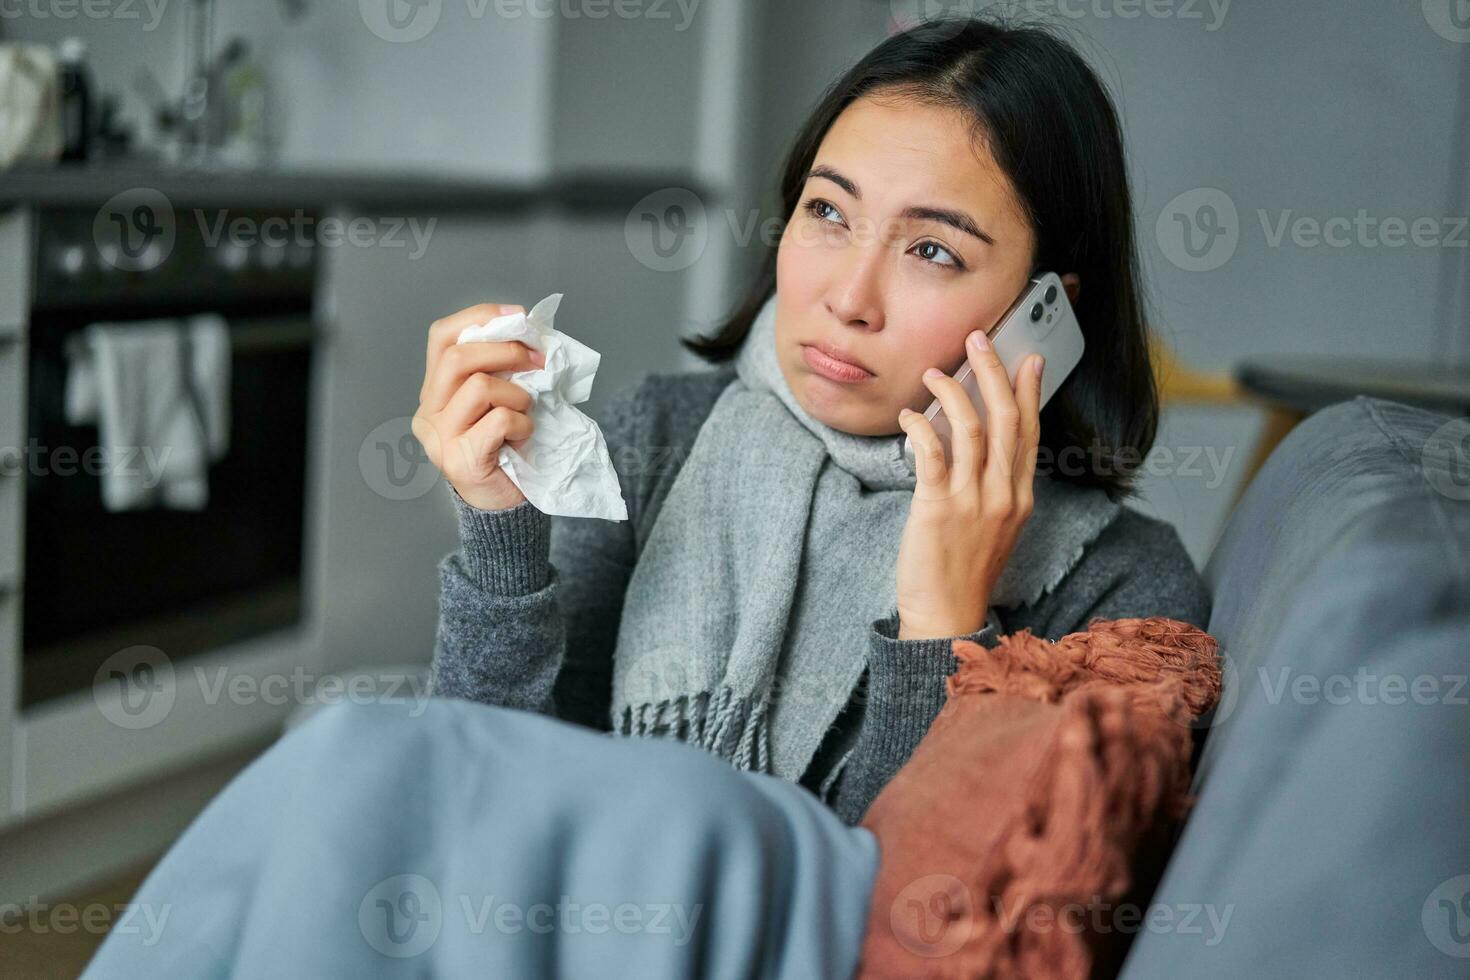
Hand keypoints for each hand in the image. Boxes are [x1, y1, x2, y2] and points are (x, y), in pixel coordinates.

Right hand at [413, 302, 545, 511]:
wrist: (503, 504)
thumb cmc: (505, 447)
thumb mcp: (499, 399)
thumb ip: (500, 369)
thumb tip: (528, 331)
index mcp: (435, 390)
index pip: (442, 336)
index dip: (480, 317)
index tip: (519, 317)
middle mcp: (428, 411)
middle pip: (458, 358)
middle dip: (507, 352)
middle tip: (539, 362)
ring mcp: (440, 437)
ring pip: (479, 387)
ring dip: (518, 395)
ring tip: (526, 411)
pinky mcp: (460, 460)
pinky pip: (498, 420)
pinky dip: (522, 422)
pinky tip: (523, 436)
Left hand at [894, 330, 1044, 639]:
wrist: (946, 617)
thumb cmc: (963, 572)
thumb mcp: (994, 527)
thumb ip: (993, 486)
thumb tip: (977, 444)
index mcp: (1020, 498)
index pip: (1030, 432)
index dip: (1029, 391)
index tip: (1029, 358)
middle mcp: (1003, 495)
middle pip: (1007, 419)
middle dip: (994, 372)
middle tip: (978, 339)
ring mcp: (973, 502)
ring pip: (972, 429)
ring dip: (953, 392)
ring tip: (934, 373)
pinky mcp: (938, 508)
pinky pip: (933, 454)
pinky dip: (921, 427)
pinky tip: (908, 415)